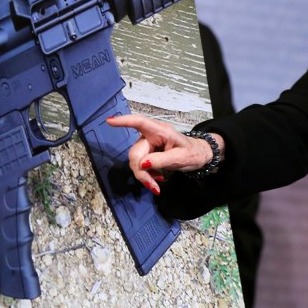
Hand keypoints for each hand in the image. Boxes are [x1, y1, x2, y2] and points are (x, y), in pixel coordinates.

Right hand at [105, 114, 221, 194]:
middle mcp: (150, 136)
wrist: (197, 157)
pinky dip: (146, 175)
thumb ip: (162, 160)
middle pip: (135, 153)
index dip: (124, 121)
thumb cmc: (191, 152)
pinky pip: (140, 166)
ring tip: (156, 184)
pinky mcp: (147, 154)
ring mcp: (147, 145)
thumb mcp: (180, 157)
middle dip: (141, 171)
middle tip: (153, 186)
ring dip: (144, 176)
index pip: (140, 122)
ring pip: (136, 162)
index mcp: (160, 131)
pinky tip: (156, 179)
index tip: (110, 121)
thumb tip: (143, 164)